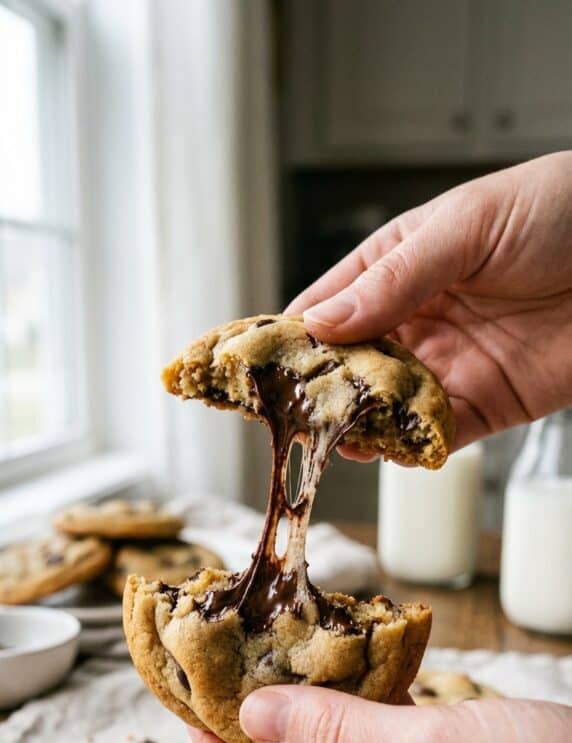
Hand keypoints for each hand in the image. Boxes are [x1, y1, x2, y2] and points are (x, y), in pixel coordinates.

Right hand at [286, 152, 571, 452]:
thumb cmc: (559, 209)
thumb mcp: (464, 228)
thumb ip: (393, 280)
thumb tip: (320, 323)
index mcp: (400, 265)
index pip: (330, 304)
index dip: (292, 335)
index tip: (256, 366)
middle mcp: (419, 318)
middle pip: (351, 364)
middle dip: (321, 390)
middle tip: (291, 414)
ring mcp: (450, 364)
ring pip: (388, 406)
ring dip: (361, 424)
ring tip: (333, 437)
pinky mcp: (488, 404)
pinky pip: (439, 434)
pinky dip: (412, 446)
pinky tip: (388, 450)